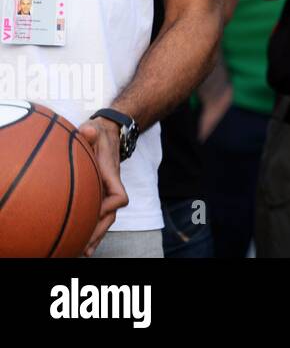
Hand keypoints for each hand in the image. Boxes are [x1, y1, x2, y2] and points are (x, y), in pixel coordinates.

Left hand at [78, 117, 129, 255]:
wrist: (109, 132)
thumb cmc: (99, 132)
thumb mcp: (95, 129)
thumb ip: (91, 131)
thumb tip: (87, 131)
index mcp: (110, 174)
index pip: (119, 196)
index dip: (109, 206)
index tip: (94, 212)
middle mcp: (111, 186)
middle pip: (112, 214)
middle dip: (100, 231)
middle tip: (85, 247)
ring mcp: (106, 191)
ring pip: (107, 217)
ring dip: (96, 234)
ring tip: (83, 251)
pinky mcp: (99, 193)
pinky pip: (99, 214)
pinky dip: (93, 228)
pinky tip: (81, 241)